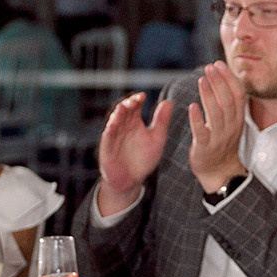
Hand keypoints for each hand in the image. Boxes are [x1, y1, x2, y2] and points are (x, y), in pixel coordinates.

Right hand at [95, 92, 173, 210]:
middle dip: (127, 104)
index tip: (143, 96)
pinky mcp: (107, 147)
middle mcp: (123, 126)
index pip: (134, 106)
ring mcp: (114, 136)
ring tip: (122, 108)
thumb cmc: (143, 159)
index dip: (137, 99)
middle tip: (134, 101)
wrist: (131, 180)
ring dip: (117, 114)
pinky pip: (107, 137)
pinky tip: (113, 125)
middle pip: (123, 110)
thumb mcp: (157, 139)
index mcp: (134, 122)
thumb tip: (169, 102)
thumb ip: (162, 121)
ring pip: (114, 121)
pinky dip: (109, 130)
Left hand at [187, 63, 249, 190]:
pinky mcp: (205, 147)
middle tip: (209, 67)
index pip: (238, 94)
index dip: (229, 78)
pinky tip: (192, 106)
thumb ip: (227, 103)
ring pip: (217, 114)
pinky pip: (202, 132)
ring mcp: (219, 137)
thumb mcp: (230, 122)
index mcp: (238, 119)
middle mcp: (231, 126)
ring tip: (202, 80)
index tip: (219, 64)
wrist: (219, 171)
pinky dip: (197, 118)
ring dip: (209, 95)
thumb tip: (223, 77)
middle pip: (228, 101)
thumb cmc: (222, 142)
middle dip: (219, 82)